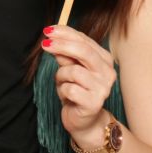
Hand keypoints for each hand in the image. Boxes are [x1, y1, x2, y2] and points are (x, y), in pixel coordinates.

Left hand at [42, 25, 115, 143]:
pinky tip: (67, 97)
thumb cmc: (76, 91)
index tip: (48, 31)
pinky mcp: (94, 103)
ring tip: (62, 85)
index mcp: (104, 59)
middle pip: (83, 51)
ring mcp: (103, 88)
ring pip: (73, 71)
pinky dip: (62, 91)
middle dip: (61, 45)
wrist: (84, 121)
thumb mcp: (69, 69)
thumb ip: (65, 55)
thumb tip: (54, 40)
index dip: (65, 33)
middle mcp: (107, 72)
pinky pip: (70, 89)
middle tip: (44, 44)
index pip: (84, 40)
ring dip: (61, 77)